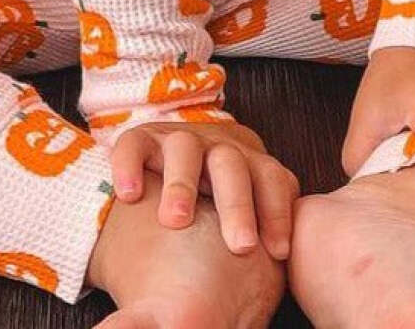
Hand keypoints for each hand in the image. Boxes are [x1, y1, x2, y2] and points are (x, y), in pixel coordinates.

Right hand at [108, 118, 299, 259]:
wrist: (176, 159)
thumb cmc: (219, 202)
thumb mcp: (248, 207)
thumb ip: (265, 228)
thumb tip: (285, 274)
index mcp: (249, 163)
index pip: (272, 178)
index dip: (278, 212)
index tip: (278, 252)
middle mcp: (216, 146)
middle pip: (231, 165)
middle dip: (237, 205)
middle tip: (240, 246)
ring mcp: (178, 139)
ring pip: (184, 149)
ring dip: (182, 184)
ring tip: (176, 221)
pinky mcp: (142, 139)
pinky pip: (134, 145)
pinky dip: (129, 166)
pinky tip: (129, 196)